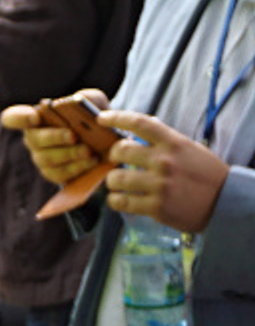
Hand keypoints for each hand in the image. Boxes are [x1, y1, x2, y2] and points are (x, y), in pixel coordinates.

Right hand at [1, 91, 107, 186]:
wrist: (109, 143)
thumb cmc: (95, 119)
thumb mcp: (94, 102)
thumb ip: (87, 97)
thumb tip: (76, 101)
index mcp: (36, 117)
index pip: (13, 118)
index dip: (19, 118)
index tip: (35, 117)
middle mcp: (34, 138)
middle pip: (34, 139)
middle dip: (54, 137)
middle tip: (74, 136)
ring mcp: (41, 158)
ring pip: (46, 159)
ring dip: (69, 154)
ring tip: (89, 150)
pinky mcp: (54, 174)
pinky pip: (59, 174)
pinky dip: (77, 167)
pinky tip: (92, 160)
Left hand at [102, 110, 227, 232]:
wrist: (225, 201)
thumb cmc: (204, 173)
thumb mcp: (188, 148)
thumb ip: (163, 139)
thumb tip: (136, 128)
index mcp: (173, 143)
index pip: (139, 123)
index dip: (116, 118)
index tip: (101, 118)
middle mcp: (164, 162)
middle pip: (120, 150)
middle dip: (113, 155)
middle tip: (117, 160)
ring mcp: (159, 185)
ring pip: (116, 178)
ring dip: (112, 180)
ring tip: (118, 182)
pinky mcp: (156, 207)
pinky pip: (121, 201)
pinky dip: (115, 200)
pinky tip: (120, 198)